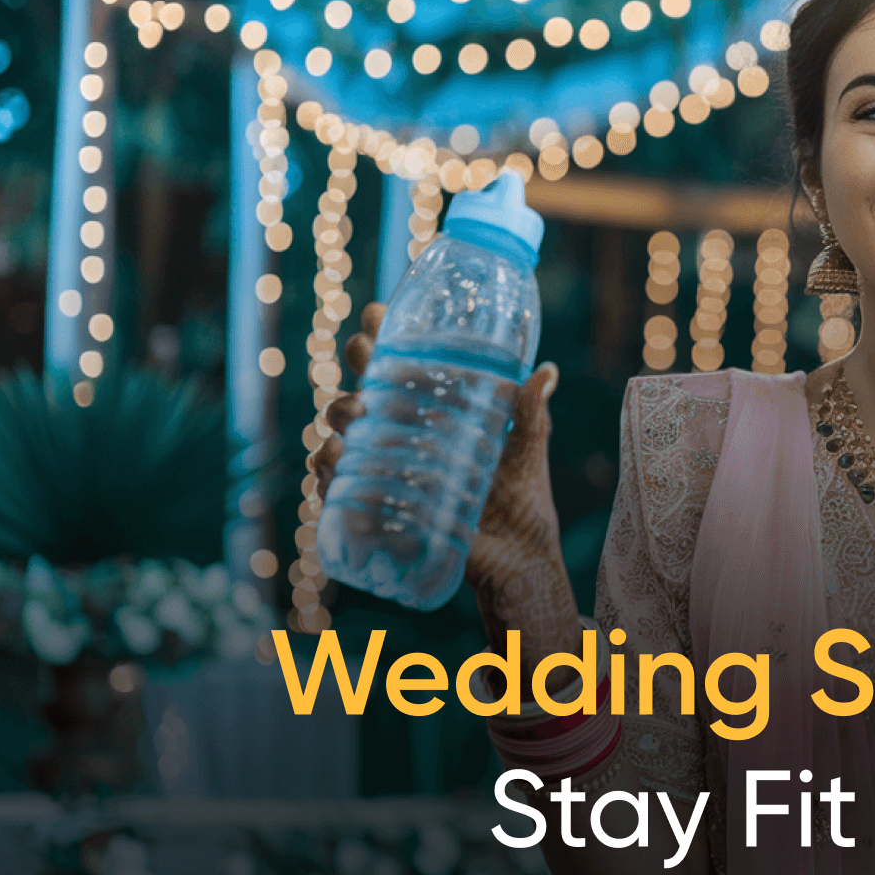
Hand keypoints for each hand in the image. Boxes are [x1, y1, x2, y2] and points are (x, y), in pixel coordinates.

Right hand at [307, 303, 577, 648]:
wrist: (517, 559)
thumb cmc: (520, 497)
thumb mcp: (527, 449)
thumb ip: (530, 414)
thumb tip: (547, 370)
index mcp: (434, 411)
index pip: (400, 366)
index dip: (381, 337)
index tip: (375, 315)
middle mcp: (403, 435)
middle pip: (363, 391)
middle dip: (355, 372)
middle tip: (367, 364)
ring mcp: (388, 470)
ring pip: (342, 436)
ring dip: (335, 422)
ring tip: (352, 420)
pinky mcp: (381, 508)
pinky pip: (340, 489)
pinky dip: (327, 476)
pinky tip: (330, 467)